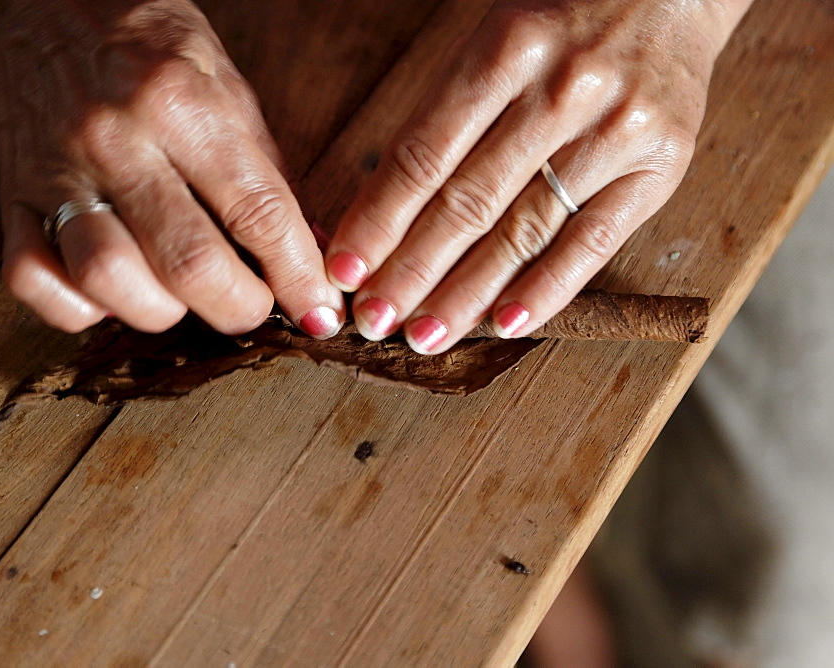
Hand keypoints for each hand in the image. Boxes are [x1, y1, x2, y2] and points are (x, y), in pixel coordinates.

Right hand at [0, 0, 343, 335]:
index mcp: (180, 102)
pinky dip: (78, 307)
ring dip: (159, 311)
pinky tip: (112, 292)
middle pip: (187, 263)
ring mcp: (56, 171)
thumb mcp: (226, 85)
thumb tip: (309, 252)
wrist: (46, 0)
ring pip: (108, 279)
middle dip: (238, 307)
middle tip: (252, 306)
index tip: (318, 313)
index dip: (298, 276)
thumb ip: (265, 173)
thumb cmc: (148, 45)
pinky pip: (32, 281)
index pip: (257, 212)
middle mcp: (115, 139)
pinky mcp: (13, 196)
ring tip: (179, 295)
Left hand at [324, 0, 749, 352]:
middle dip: (412, 272)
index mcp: (505, 51)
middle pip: (468, 203)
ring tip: (424, 337)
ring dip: (466, 295)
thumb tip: (377, 211)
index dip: (378, 220)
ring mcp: (614, 130)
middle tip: (373, 321)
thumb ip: (441, 122)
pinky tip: (503, 326)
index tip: (343, 271)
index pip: (424, 156)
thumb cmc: (558, 26)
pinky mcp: (659, 166)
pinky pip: (593, 243)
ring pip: (524, 231)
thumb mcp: (491, 45)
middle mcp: (561, 91)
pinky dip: (546, 290)